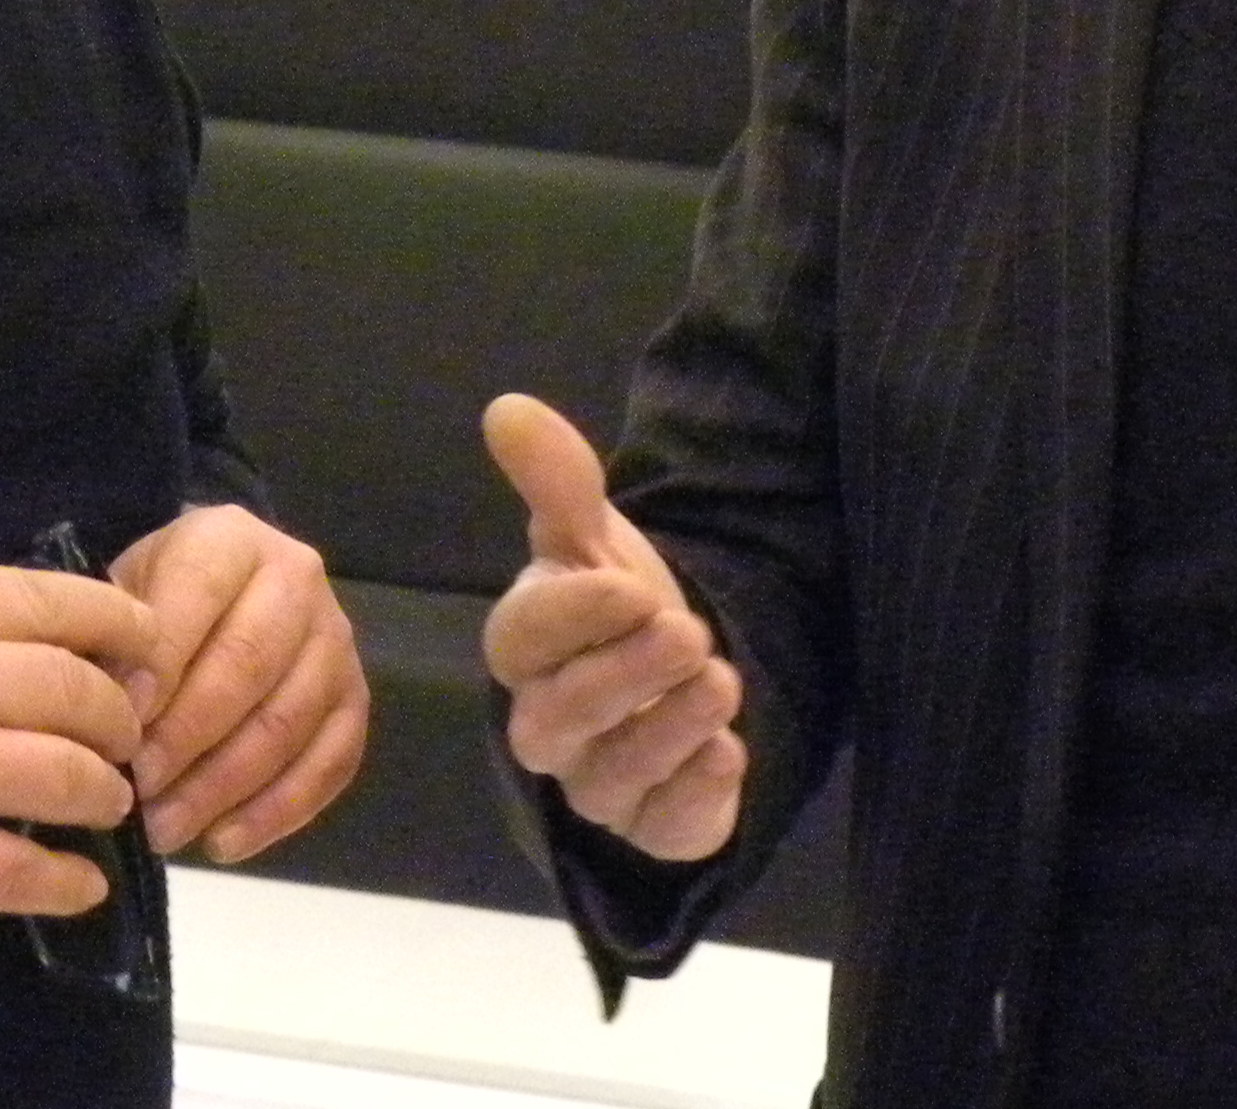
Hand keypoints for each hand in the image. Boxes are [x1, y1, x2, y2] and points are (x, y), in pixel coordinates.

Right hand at [0, 563, 153, 938]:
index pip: (54, 602)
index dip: (118, 626)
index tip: (147, 647)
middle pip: (78, 688)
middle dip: (119, 716)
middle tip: (126, 739)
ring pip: (67, 777)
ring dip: (102, 794)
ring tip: (107, 806)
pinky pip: (21, 869)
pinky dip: (63, 882)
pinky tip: (78, 888)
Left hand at [108, 504, 367, 861]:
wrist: (219, 592)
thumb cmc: (156, 602)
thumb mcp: (121, 596)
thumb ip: (113, 643)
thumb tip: (110, 712)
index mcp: (230, 539)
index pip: (199, 594)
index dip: (159, 664)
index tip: (116, 729)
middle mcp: (298, 578)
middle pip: (249, 664)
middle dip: (187, 737)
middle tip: (135, 792)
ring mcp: (336, 640)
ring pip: (288, 722)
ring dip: (223, 787)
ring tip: (164, 829)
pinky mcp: (356, 698)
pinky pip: (330, 763)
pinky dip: (277, 812)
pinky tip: (222, 843)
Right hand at [479, 393, 744, 863]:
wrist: (671, 675)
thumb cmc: (617, 604)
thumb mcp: (596, 536)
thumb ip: (558, 481)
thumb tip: (508, 409)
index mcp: (527, 648)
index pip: (522, 641)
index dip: (573, 616)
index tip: (630, 585)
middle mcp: (549, 722)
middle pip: (563, 715)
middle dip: (625, 676)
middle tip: (685, 630)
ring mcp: (596, 782)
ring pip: (612, 775)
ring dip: (667, 730)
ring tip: (720, 681)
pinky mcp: (650, 825)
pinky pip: (660, 827)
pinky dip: (693, 795)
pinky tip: (728, 755)